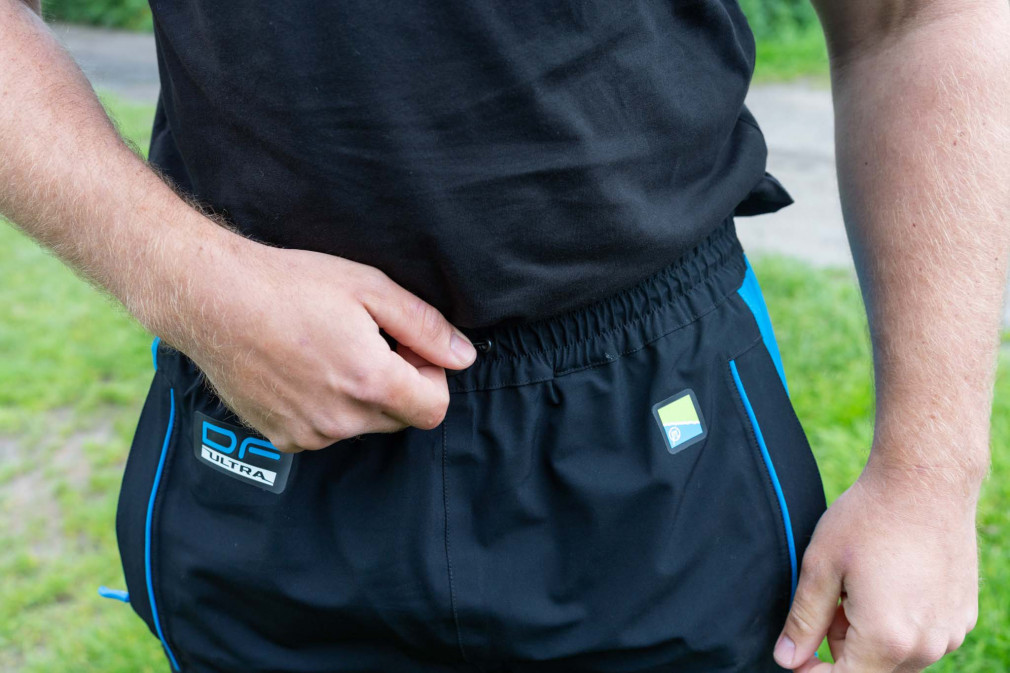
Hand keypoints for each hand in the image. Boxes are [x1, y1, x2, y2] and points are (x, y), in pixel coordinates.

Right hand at [162, 233, 476, 451]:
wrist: (212, 298)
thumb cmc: (290, 285)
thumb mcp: (369, 288)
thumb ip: (424, 327)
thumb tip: (464, 356)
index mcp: (370, 383)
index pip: (435, 408)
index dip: (431, 375)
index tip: (406, 346)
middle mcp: (341, 420)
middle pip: (401, 418)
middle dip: (398, 384)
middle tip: (367, 340)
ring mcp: (308, 434)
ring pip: (363, 425)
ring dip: (361, 396)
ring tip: (328, 350)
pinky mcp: (282, 437)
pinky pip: (325, 431)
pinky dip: (326, 407)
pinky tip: (302, 368)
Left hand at [774, 458, 979, 671]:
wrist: (925, 483)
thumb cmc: (869, 518)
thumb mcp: (821, 567)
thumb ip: (803, 620)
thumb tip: (786, 659)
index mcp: (887, 638)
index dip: (813, 672)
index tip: (797, 652)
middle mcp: (926, 646)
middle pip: (871, 670)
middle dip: (842, 647)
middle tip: (833, 599)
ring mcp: (950, 633)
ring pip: (898, 656)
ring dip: (871, 636)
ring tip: (860, 587)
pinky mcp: (963, 617)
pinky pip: (924, 638)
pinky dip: (901, 623)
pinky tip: (890, 583)